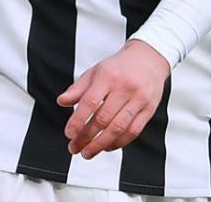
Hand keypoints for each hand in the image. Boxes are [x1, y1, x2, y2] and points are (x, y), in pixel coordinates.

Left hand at [58, 39, 169, 158]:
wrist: (148, 59)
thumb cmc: (119, 67)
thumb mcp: (95, 71)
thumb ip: (78, 88)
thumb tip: (62, 101)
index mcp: (108, 76)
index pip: (90, 102)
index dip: (77, 120)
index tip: (69, 134)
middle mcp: (124, 88)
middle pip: (103, 119)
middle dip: (86, 137)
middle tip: (75, 147)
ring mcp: (139, 99)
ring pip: (118, 128)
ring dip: (101, 144)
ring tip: (88, 152)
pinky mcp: (149, 109)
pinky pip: (133, 131)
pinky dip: (118, 143)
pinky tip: (107, 146)